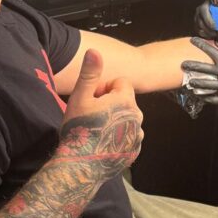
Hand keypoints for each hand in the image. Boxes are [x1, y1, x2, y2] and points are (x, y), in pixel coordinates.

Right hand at [57, 49, 143, 177]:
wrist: (80, 167)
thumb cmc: (79, 130)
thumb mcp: (80, 97)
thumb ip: (90, 73)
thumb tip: (94, 50)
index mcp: (126, 101)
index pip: (120, 83)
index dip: (104, 88)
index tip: (92, 100)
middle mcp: (138, 117)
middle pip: (124, 100)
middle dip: (110, 104)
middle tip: (91, 116)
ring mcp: (137, 136)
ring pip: (127, 118)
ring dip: (115, 120)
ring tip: (96, 130)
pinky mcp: (134, 151)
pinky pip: (128, 136)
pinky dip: (118, 136)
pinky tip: (102, 142)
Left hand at [181, 37, 217, 105]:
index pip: (211, 50)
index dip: (201, 44)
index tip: (192, 40)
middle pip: (204, 69)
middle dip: (192, 66)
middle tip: (182, 65)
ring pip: (207, 85)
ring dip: (197, 84)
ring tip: (189, 83)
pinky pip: (216, 99)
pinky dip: (207, 98)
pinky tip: (200, 96)